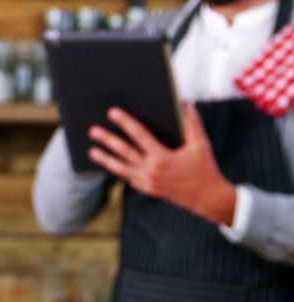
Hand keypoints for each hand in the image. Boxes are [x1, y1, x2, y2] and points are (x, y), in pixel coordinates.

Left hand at [87, 103, 235, 225]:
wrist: (208, 199)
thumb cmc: (205, 169)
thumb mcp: (200, 145)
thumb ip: (192, 123)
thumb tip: (185, 103)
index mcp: (162, 157)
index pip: (139, 135)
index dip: (125, 122)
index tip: (112, 113)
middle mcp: (151, 170)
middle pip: (124, 151)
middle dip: (107, 140)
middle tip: (92, 131)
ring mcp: (147, 182)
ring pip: (121, 168)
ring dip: (105, 159)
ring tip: (92, 152)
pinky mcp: (147, 190)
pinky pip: (129, 178)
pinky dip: (119, 171)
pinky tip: (110, 165)